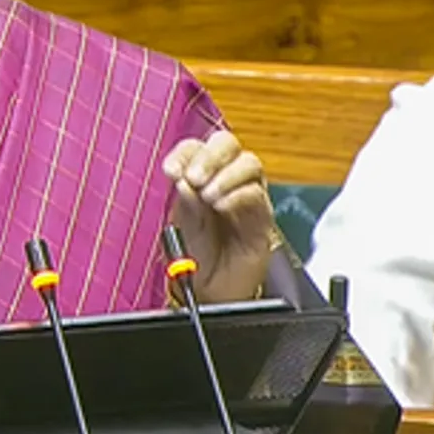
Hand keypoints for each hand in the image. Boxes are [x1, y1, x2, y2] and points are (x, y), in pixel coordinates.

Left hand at [162, 130, 273, 303]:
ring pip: (248, 163)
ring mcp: (245, 194)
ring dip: (225, 175)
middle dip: (209, 156)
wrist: (211, 288)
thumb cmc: (195, 254)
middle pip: (226, 144)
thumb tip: (184, 179)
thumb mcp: (182, 223)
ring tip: (208, 197)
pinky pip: (257, 193)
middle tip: (194, 177)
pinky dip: (238, 194)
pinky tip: (222, 206)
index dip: (183, 153)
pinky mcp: (262, 214)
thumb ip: (185, 200)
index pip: (194, 147)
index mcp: (198, 175)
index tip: (171, 170)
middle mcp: (224, 178)